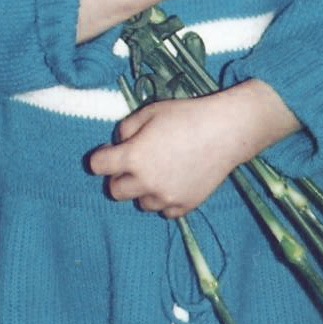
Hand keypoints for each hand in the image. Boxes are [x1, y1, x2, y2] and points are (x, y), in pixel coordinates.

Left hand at [88, 82, 298, 218]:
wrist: (225, 132)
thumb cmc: (186, 116)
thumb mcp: (150, 111)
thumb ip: (126, 128)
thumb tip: (119, 143)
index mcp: (133, 157)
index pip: (97, 166)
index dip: (100, 157)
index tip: (108, 153)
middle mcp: (146, 182)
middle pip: (115, 191)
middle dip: (119, 177)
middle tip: (133, 163)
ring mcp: (165, 198)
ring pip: (140, 203)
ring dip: (143, 190)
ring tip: (159, 171)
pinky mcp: (184, 206)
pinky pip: (164, 211)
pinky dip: (164, 200)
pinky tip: (174, 181)